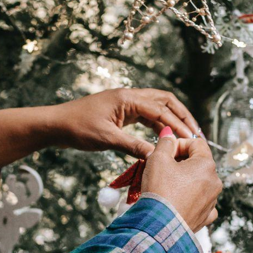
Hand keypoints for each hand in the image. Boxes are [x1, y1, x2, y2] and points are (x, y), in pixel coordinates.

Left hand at [50, 88, 200, 158]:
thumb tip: (158, 156)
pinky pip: (146, 115)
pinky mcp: (122, 112)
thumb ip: (133, 146)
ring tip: (186, 135)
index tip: (191, 139)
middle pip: (165, 101)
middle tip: (196, 133)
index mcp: (127, 98)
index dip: (178, 124)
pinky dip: (158, 124)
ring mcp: (126, 103)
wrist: (56, 124)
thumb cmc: (77, 128)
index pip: (161, 109)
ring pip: (157, 107)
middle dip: (181, 115)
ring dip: (172, 119)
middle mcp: (130, 96)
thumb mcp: (107, 139)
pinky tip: (165, 137)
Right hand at [141, 131, 221, 232]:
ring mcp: (212, 201)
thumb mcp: (158, 158)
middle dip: (181, 162)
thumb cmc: (160, 190)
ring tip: (166, 184)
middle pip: (198, 162)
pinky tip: (178, 200)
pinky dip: (191, 199)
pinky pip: (200, 202)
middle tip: (163, 167)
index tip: (165, 151)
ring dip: (185, 180)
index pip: (196, 143)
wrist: (159, 227)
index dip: (179, 144)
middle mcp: (215, 182)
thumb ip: (166, 142)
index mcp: (207, 164)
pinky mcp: (206, 217)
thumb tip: (169, 133)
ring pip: (199, 182)